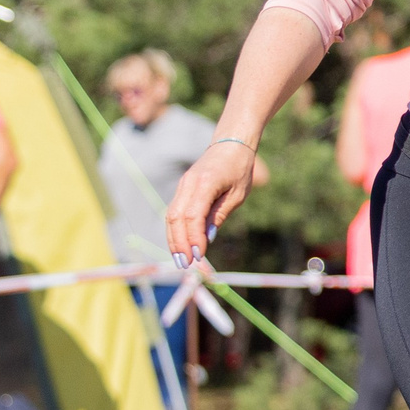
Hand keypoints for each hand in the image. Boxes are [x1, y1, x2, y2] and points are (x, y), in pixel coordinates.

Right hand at [165, 140, 257, 263]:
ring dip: (174, 239)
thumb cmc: (239, 169)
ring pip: (171, 216)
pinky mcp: (182, 189)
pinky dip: (175, 230)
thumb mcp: (236, 195)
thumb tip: (206, 238)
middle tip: (185, 265)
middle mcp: (188, 184)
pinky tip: (180, 245)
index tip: (199, 256)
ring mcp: (183, 186)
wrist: (230, 144)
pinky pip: (174, 212)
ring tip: (180, 261)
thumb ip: (219, 215)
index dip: (194, 237)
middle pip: (176, 218)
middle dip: (179, 243)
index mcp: (205, 183)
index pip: (193, 216)